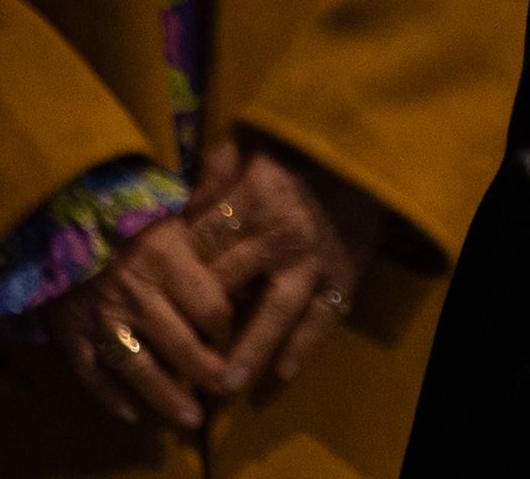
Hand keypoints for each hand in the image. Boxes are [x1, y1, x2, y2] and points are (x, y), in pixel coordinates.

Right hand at [49, 218, 235, 430]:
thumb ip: (204, 246)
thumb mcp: (171, 217)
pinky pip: (92, 374)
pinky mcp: (69, 333)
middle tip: (226, 388)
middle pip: (181, 346)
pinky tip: (132, 414)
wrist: (54, 213)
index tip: (231, 336)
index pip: (211, 308)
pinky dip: (111, 398)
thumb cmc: (123, 213)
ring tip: (191, 418)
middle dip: (208, 373)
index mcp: (165, 260)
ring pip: (139, 369)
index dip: (227, 328)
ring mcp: (99, 318)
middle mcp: (135, 294)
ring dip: (167, 398)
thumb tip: (242, 279)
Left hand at [184, 139, 390, 398]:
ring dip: (250, 349)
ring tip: (226, 384)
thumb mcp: (253, 145)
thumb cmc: (303, 153)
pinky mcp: (342, 278)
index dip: (178, 271)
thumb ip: (216, 171)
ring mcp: (314, 262)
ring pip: (276, 313)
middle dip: (200, 317)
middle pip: (229, 283)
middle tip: (175, 351)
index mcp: (255, 199)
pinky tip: (281, 372)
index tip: (160, 294)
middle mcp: (282, 235)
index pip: (202, 243)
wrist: (370, 162)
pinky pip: (320, 319)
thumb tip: (182, 207)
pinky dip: (302, 346)